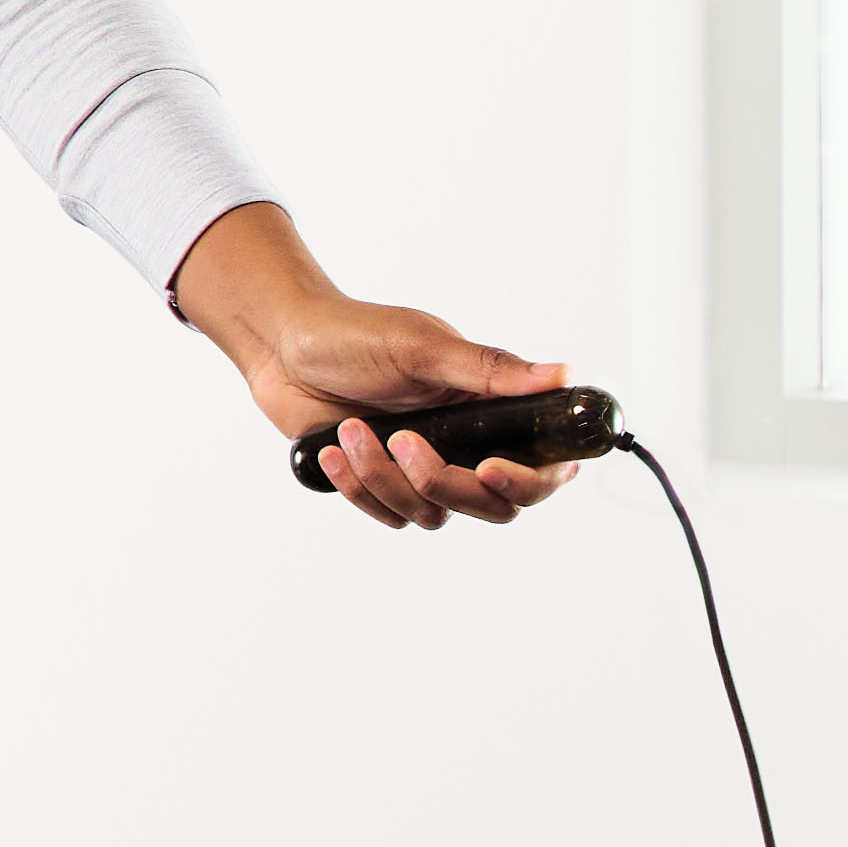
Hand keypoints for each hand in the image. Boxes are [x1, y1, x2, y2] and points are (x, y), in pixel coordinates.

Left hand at [168, 204, 570, 534]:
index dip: (529, 482)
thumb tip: (563, 374)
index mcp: (487, 409)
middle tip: (405, 441)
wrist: (284, 346)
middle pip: (490, 506)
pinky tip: (333, 448)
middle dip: (445, 483)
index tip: (491, 469)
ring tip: (352, 428)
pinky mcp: (380, 484)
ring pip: (431, 513)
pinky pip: (385, 513)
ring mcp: (421, 469)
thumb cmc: (354, 333)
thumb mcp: (424, 346)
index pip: (538, 467)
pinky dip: (358, 485)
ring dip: (386, 477)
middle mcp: (463, 445)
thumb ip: (492, 370)